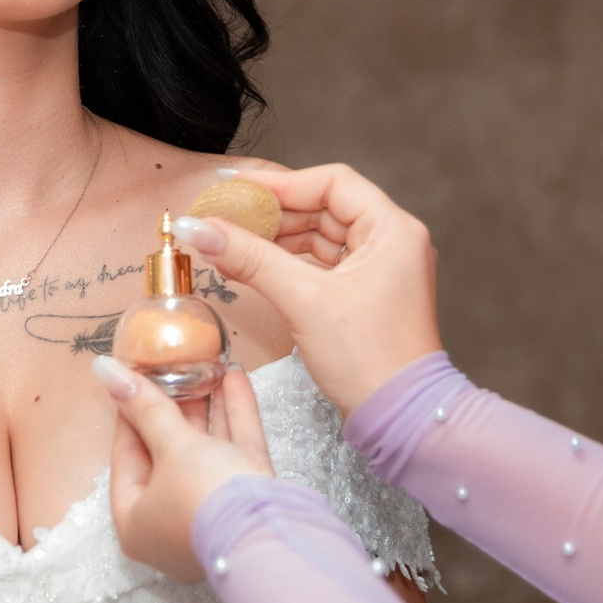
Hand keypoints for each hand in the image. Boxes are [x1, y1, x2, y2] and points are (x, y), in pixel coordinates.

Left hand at [96, 356, 274, 582]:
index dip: (130, 412)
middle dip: (175, 406)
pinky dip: (235, 416)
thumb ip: (145, 407)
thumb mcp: (171, 447)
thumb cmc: (203, 497)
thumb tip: (107, 371)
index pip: (126, 455)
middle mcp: (171, 519)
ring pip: (206, 449)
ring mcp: (212, 511)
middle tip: (173, 368)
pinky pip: (235, 452)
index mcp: (136, 519)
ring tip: (207, 365)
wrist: (268, 535)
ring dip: (208, 406)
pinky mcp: (247, 500)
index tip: (133, 377)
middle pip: (167, 452)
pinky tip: (234, 377)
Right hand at [172, 164, 441, 417]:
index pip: (331, 183)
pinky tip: (257, 267)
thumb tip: (202, 228)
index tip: (236, 190)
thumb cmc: (370, 360)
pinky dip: (290, 263)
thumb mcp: (304, 300)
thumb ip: (251, 258)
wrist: (400, 418)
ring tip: (234, 242)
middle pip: (324, 208)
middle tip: (226, 216)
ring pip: (322, 237)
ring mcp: (381, 270)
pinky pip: (324, 265)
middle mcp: (393, 242)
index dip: (280, 184)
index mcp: (392, 230)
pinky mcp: (367, 295)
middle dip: (274, 213)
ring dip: (278, 239)